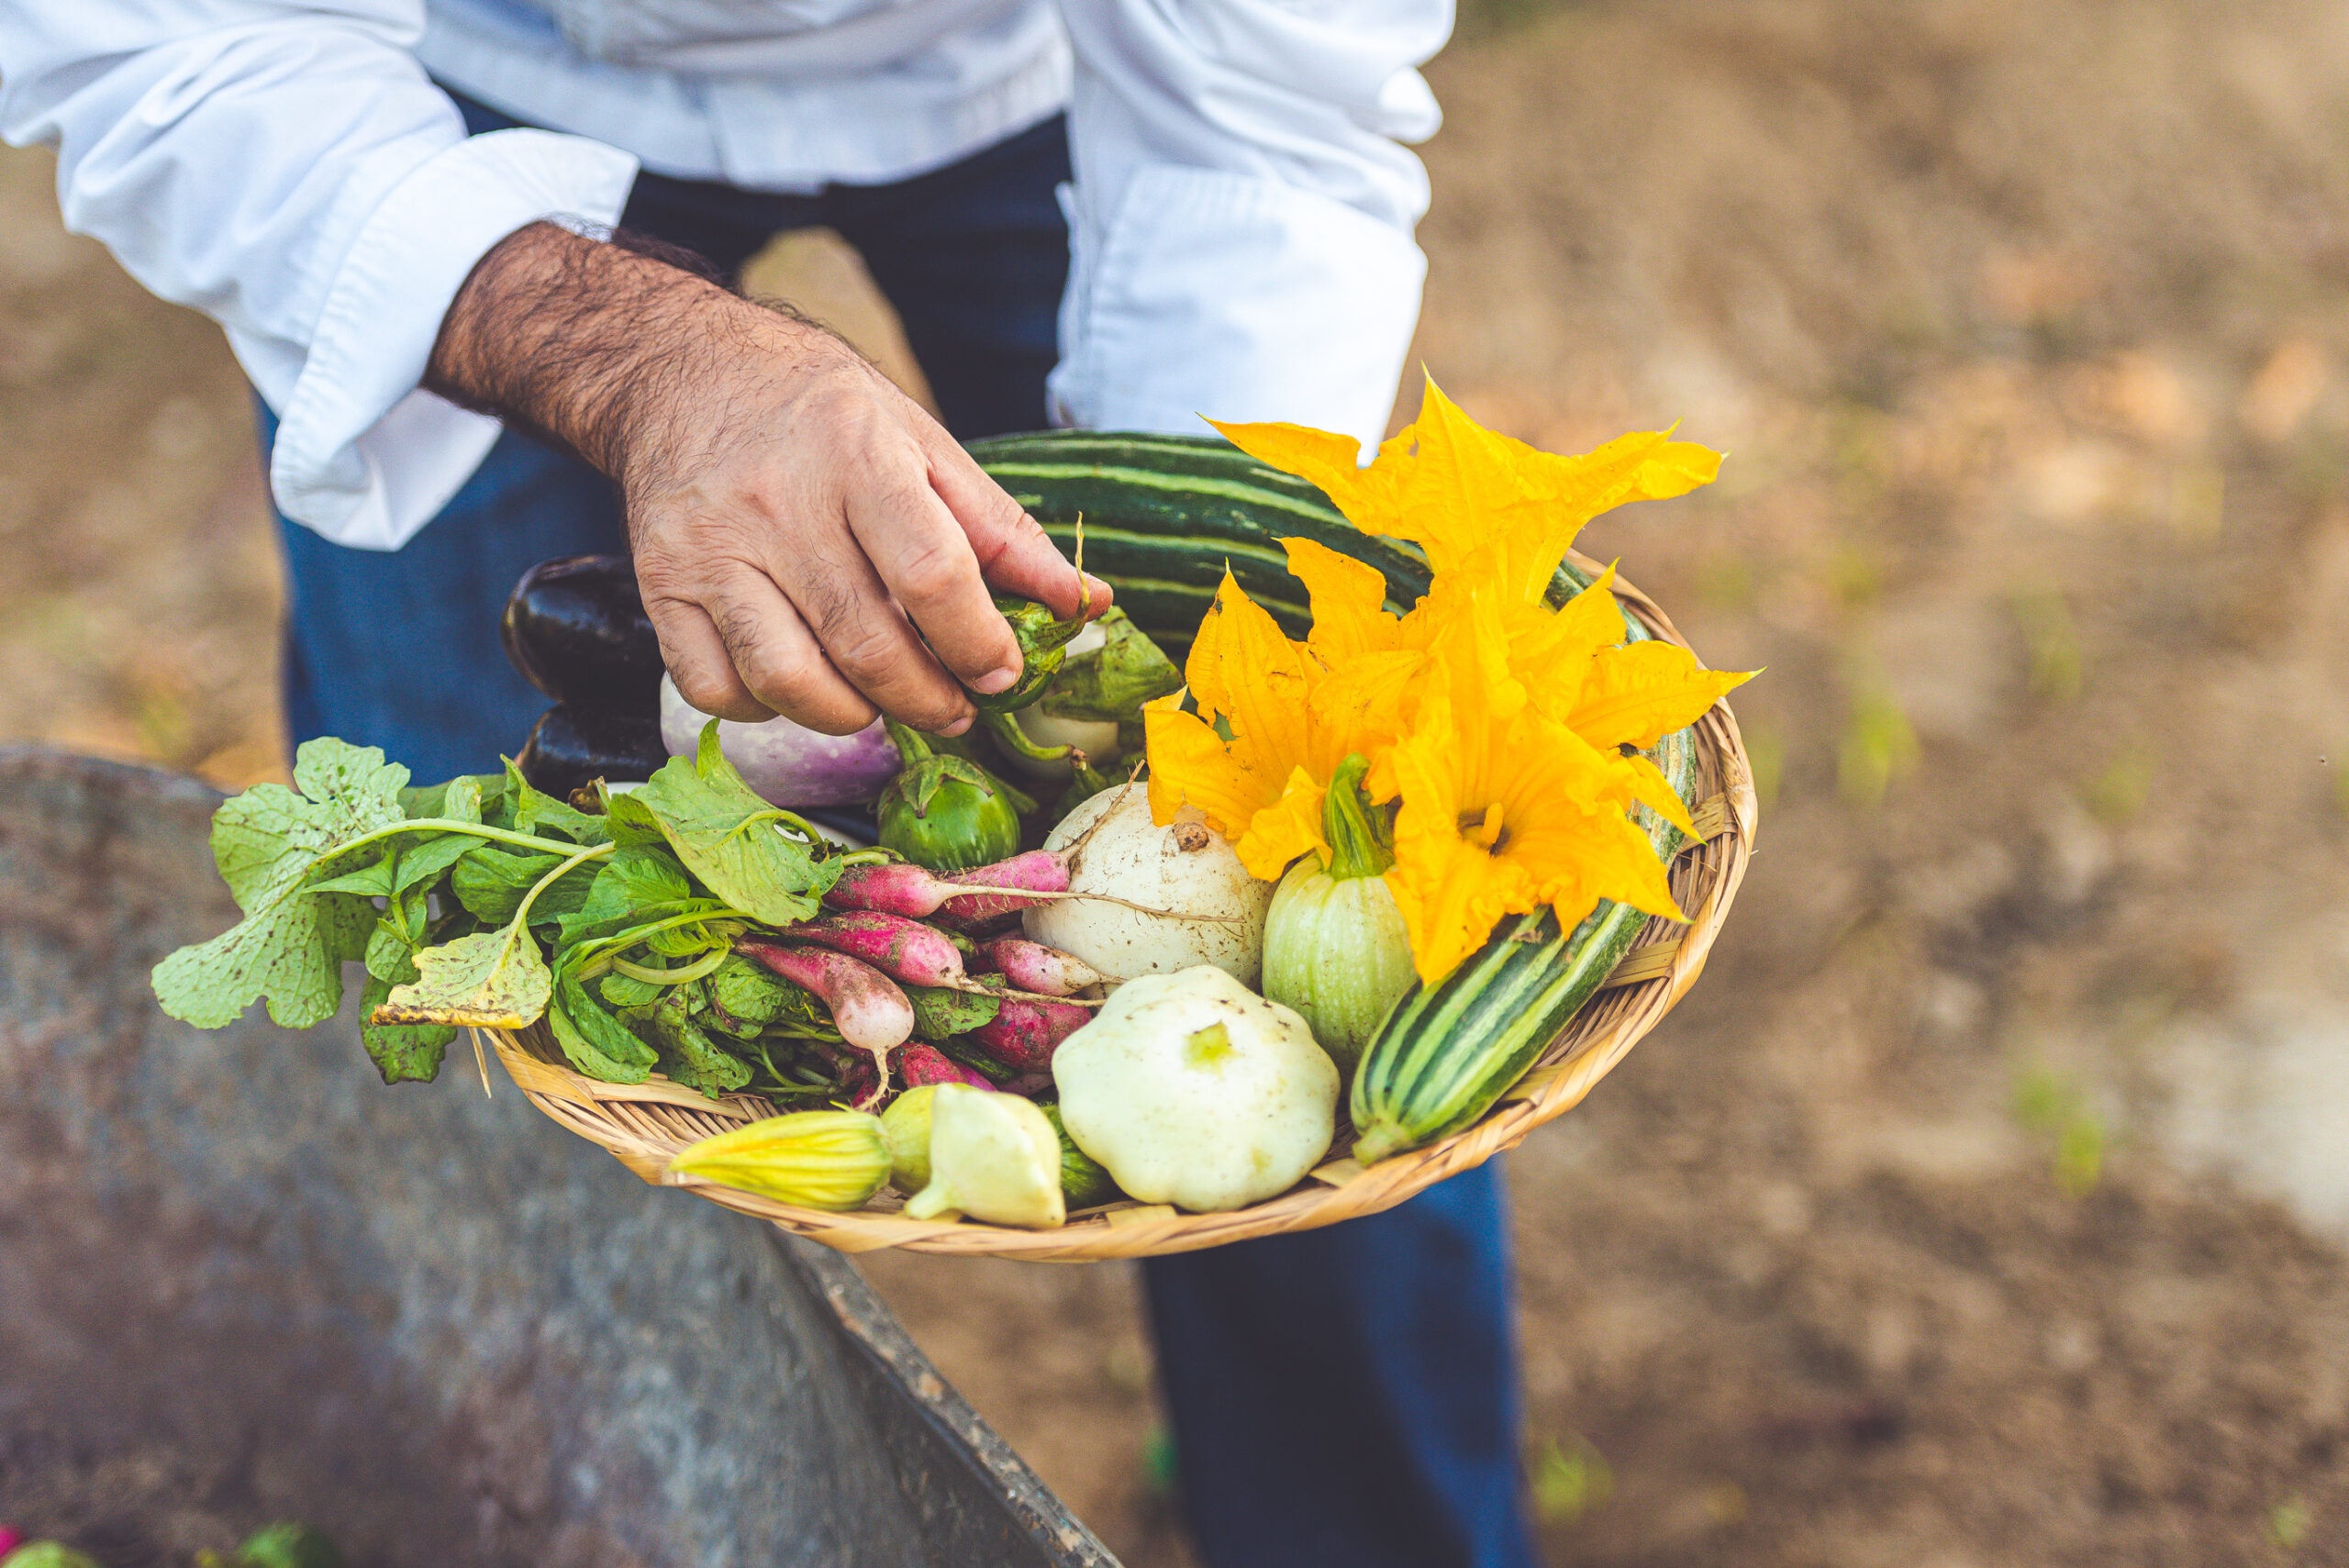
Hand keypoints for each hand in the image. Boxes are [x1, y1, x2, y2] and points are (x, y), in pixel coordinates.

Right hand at [425, 222, 1105, 735]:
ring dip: (852, 715)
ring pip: (787, 680)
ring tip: (883, 703)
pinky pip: (716, 688)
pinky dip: (768, 710)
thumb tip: (1084, 604)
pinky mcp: (659, 587)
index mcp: (856, 455)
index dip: (978, 642)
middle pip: (865, 643)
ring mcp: (709, 550)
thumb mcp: (921, 442)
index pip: (930, 574)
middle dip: (928, 699)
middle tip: (955, 708)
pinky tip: (802, 684)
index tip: (1001, 670)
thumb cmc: (820, 412)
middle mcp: (776, 504)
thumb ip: (1002, 531)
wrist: (683, 372)